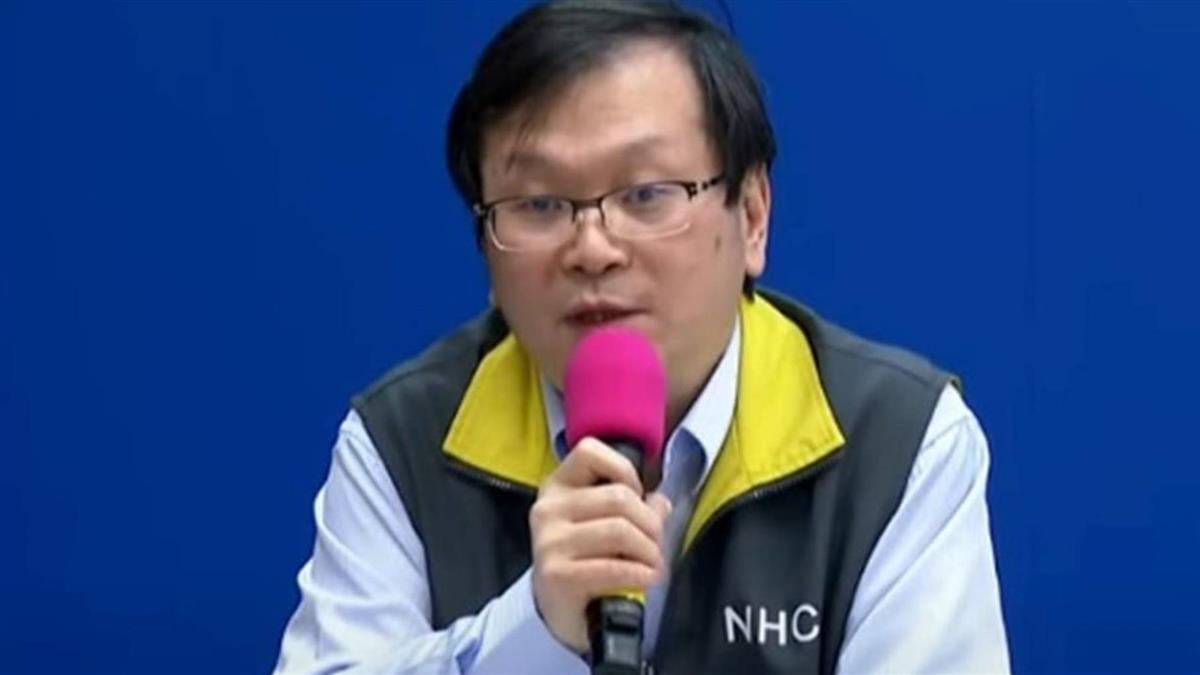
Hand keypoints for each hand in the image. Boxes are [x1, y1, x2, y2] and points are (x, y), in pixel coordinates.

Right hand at [529, 437, 672, 652]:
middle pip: (618, 498)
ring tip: (655, 564)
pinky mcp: (556, 575)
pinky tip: (648, 579)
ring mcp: (549, 542)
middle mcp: (548, 510)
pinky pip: (613, 566)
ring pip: (620, 530)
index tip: (637, 496)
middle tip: (658, 544)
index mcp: (557, 487)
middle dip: (651, 523)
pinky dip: (641, 573)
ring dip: (650, 551)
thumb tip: (660, 502)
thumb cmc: (584, 560)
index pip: (589, 451)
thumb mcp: (603, 525)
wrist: (560, 610)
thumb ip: (633, 507)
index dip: (623, 470)